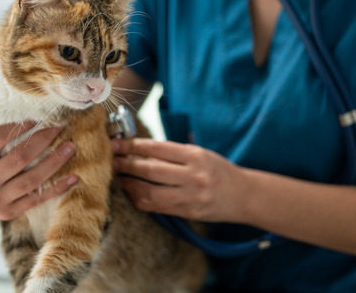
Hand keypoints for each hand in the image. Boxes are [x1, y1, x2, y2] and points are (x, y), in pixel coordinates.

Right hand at [0, 82, 78, 221]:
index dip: (18, 125)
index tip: (36, 114)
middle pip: (19, 157)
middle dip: (43, 140)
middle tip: (62, 125)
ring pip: (32, 179)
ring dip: (54, 163)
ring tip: (72, 146)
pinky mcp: (10, 212)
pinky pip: (37, 199)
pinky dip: (57, 189)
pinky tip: (74, 178)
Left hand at [112, 138, 247, 222]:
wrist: (244, 195)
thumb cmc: (219, 170)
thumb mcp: (201, 154)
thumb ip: (174, 153)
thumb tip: (139, 149)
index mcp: (195, 156)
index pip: (157, 148)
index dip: (133, 146)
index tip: (116, 144)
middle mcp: (193, 176)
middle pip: (150, 170)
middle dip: (126, 164)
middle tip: (111, 160)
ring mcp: (190, 196)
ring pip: (150, 192)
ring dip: (129, 185)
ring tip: (118, 177)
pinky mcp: (187, 212)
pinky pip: (156, 207)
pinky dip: (140, 199)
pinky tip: (132, 192)